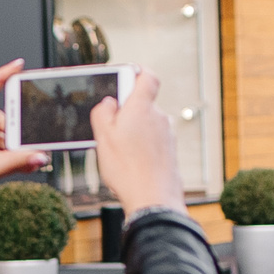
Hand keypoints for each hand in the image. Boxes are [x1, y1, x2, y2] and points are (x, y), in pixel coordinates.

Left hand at [0, 61, 49, 247]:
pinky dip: (8, 156)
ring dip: (12, 149)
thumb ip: (16, 161)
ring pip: (0, 136)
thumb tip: (39, 155)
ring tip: (20, 162)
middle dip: (12, 134)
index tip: (18, 66)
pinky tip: (19, 164)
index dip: (0, 78)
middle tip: (24, 147)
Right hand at [91, 69, 186, 215]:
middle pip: (142, 104)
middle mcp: (159, 117)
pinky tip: (131, 164)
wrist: (153, 199)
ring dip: (135, 133)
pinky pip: (153, 142)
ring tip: (120, 153)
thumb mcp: (103, 137)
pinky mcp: (170, 152)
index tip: (123, 79)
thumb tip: (108, 103)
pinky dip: (143, 148)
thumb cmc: (127, 169)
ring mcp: (167, 135)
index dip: (136, 73)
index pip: (147, 76)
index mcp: (142, 107)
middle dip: (127, 113)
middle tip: (110, 130)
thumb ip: (103, 113)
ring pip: (147, 125)